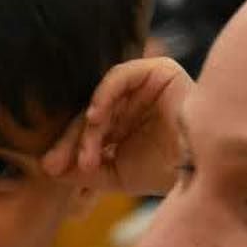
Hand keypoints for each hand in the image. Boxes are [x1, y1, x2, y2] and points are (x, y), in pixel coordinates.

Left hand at [42, 57, 194, 197]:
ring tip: (87, 159)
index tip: (51, 168)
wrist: (199, 171)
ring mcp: (144, 85)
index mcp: (123, 121)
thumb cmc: (162, 174)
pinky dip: (103, 96)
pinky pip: (119, 76)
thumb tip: (47, 168)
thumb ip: (81, 170)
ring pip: (102, 99)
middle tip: (56, 164)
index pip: (86, 128)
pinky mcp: (157, 71)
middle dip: (71, 141)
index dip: (67, 147)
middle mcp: (132, 100)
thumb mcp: (112, 175)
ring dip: (89, 130)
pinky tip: (95, 120)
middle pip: (90, 114)